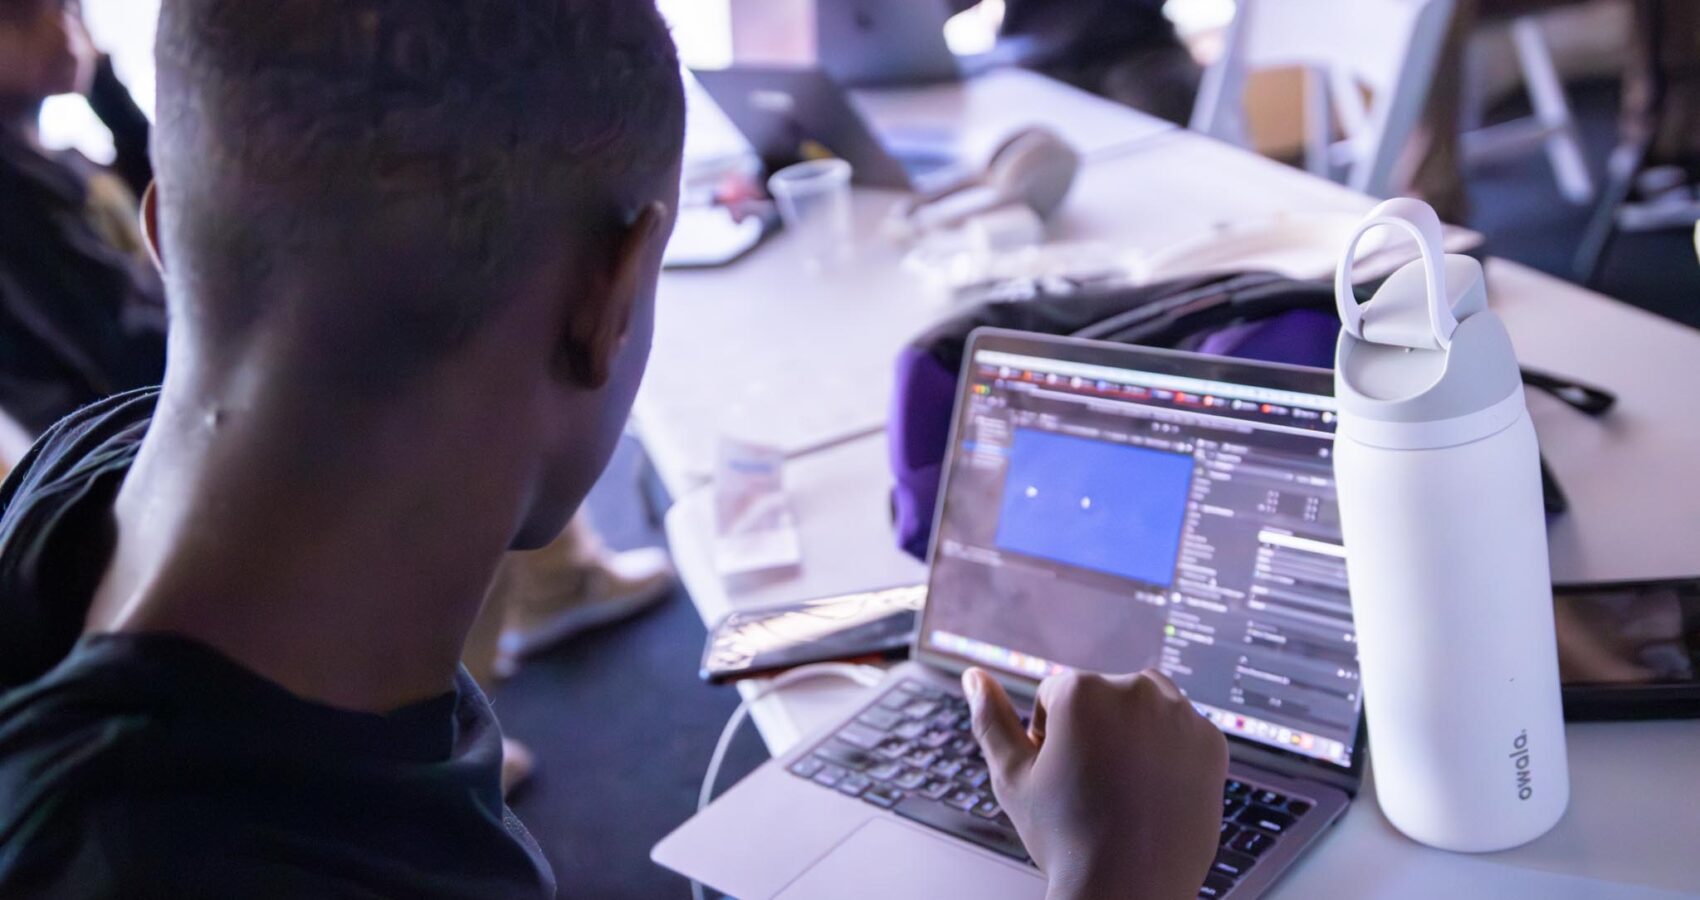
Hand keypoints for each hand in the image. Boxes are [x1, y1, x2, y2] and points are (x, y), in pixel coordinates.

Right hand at [963, 667, 1226, 899]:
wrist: (1130, 891)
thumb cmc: (1066, 837)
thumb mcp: (1012, 777)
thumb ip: (990, 719)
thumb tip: (973, 676)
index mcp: (1083, 690)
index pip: (1056, 697)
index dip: (1049, 740)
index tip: (1061, 777)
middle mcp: (1137, 690)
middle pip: (1102, 697)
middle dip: (1093, 731)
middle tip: (1091, 787)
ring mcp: (1181, 716)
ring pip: (1143, 709)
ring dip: (1131, 734)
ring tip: (1121, 787)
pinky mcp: (1213, 743)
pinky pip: (1181, 732)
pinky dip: (1168, 753)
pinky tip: (1152, 791)